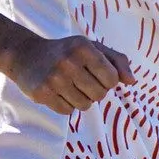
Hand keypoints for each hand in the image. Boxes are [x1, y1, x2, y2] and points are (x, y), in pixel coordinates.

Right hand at [5, 34, 136, 115]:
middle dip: (94, 91)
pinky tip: (58, 91)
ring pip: (85, 105)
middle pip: (100, 94)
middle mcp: (68, 61)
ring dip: (81, 99)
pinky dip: (66, 104)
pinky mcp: (42, 93)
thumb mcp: (91, 47)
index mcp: (83, 47)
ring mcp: (54, 78)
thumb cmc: (66, 51)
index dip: (108, 80)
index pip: (112, 78)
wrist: (26, 55)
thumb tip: (132, 81)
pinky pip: (68, 111)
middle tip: (81, 80)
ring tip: (69, 85)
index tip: (97, 74)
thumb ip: (116, 60)